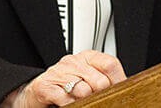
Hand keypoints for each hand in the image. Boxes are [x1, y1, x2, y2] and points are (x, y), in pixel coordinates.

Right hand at [2, 50, 125, 106]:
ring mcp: (59, 73)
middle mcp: (73, 62)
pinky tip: (70, 105)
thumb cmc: (64, 86)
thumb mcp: (87, 79)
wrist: (36, 91)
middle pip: (100, 80)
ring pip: (83, 90)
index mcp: (87, 57)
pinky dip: (70, 106)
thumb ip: (104, 81)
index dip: (118, 81)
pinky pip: (65, 99)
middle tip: (98, 102)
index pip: (110, 64)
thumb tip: (124, 88)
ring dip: (85, 102)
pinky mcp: (46, 86)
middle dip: (101, 96)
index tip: (119, 94)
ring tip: (82, 103)